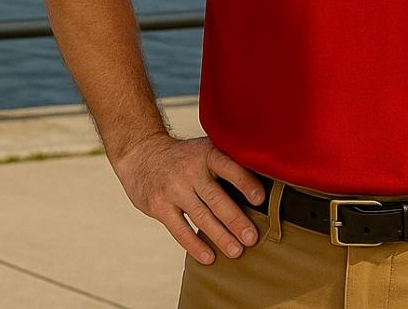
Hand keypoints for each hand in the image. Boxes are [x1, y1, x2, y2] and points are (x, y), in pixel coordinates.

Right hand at [110, 132, 269, 264]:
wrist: (142, 154)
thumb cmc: (185, 157)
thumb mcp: (203, 149)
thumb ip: (227, 163)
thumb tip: (265, 187)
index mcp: (206, 153)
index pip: (228, 167)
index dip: (244, 182)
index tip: (260, 199)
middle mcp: (190, 170)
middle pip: (216, 198)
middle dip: (236, 220)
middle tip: (253, 238)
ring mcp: (173, 189)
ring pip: (201, 217)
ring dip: (220, 237)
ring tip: (237, 252)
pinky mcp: (159, 206)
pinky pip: (179, 230)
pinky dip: (195, 245)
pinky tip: (209, 258)